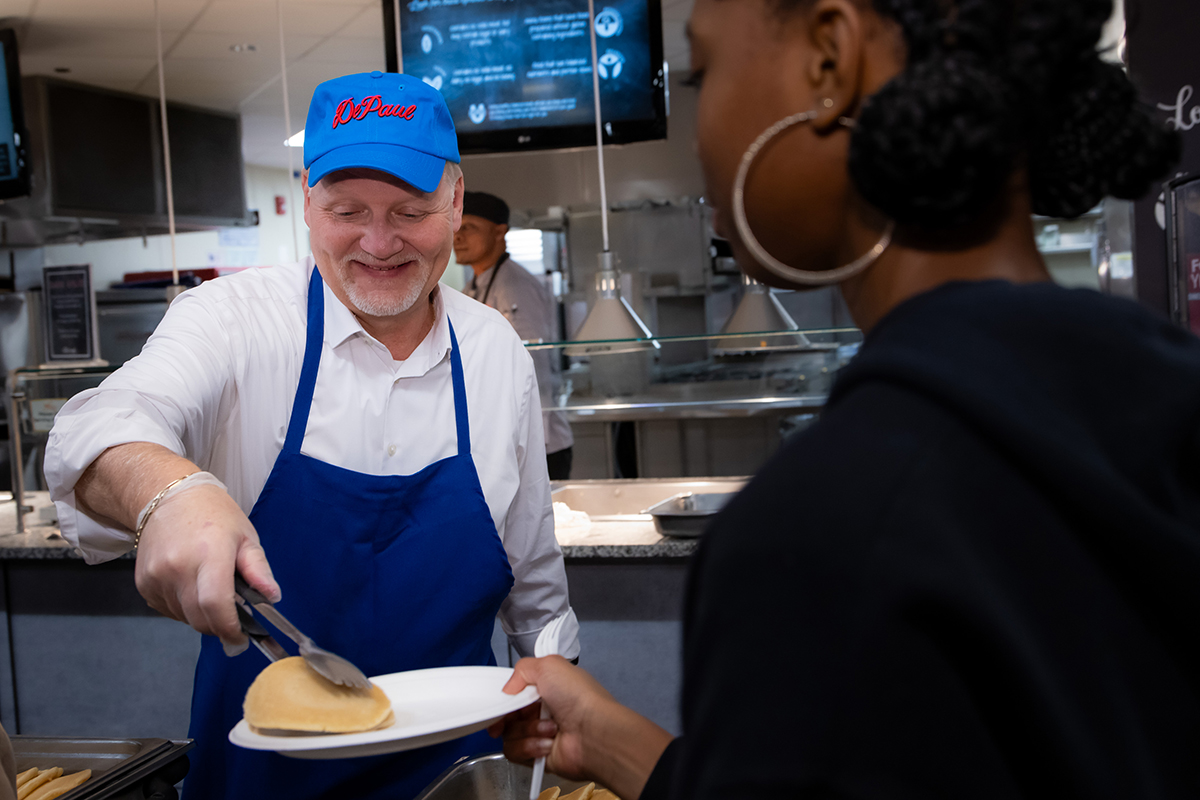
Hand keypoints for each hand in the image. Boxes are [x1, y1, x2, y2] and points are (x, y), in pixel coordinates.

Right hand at [134, 483, 279, 651]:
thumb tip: (272, 597)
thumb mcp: (245, 536)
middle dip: (219, 627)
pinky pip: (168, 610)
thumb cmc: (212, 514)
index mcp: (209, 554)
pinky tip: (191, 587)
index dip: (229, 628)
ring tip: (210, 591)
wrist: (167, 498)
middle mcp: (177, 567)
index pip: (215, 604)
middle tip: (233, 621)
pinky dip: (184, 609)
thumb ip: (258, 570)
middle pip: (199, 618)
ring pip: (184, 617)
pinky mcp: (143, 583)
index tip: (241, 637)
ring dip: (201, 616)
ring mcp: (156, 577)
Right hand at [488, 656, 611, 778]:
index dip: (506, 697)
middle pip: (508, 713)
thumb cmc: (579, 698)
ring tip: (550, 728)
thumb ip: (522, 669)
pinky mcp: (538, 755)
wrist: (594, 733)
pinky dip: (529, 746)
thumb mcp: (549, 666)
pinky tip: (548, 743)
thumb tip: (508, 688)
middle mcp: (543, 711)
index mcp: (547, 688)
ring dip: (528, 730)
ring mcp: (539, 734)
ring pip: (509, 733)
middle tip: (522, 714)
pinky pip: (515, 752)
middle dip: (512, 714)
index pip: (515, 693)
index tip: (502, 700)